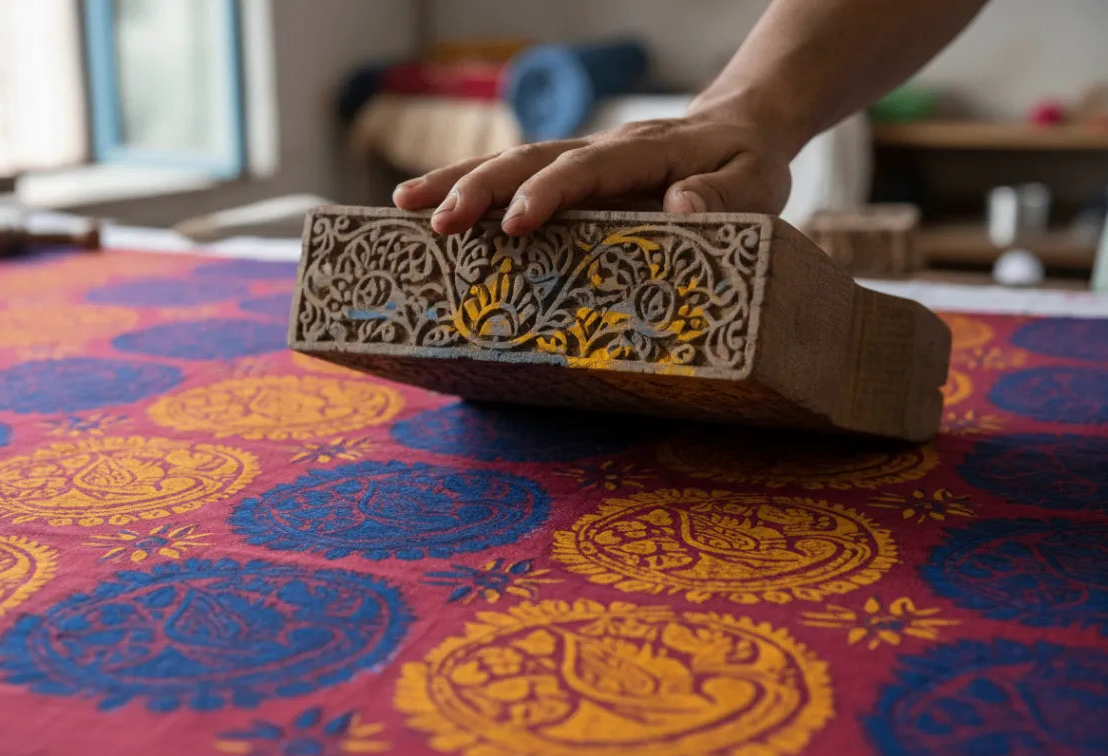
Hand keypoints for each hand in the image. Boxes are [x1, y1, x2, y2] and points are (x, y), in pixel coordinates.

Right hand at [391, 102, 796, 235]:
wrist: (740, 126)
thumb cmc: (748, 163)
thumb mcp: (757, 183)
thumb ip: (724, 196)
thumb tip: (682, 204)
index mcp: (647, 151)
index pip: (590, 167)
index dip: (550, 193)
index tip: (514, 223)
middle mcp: (605, 147)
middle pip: (532, 158)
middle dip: (481, 188)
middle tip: (437, 222)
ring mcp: (584, 157)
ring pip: (514, 161)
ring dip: (460, 182)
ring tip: (405, 206)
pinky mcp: (573, 172)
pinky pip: (518, 177)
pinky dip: (473, 189)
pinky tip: (434, 208)